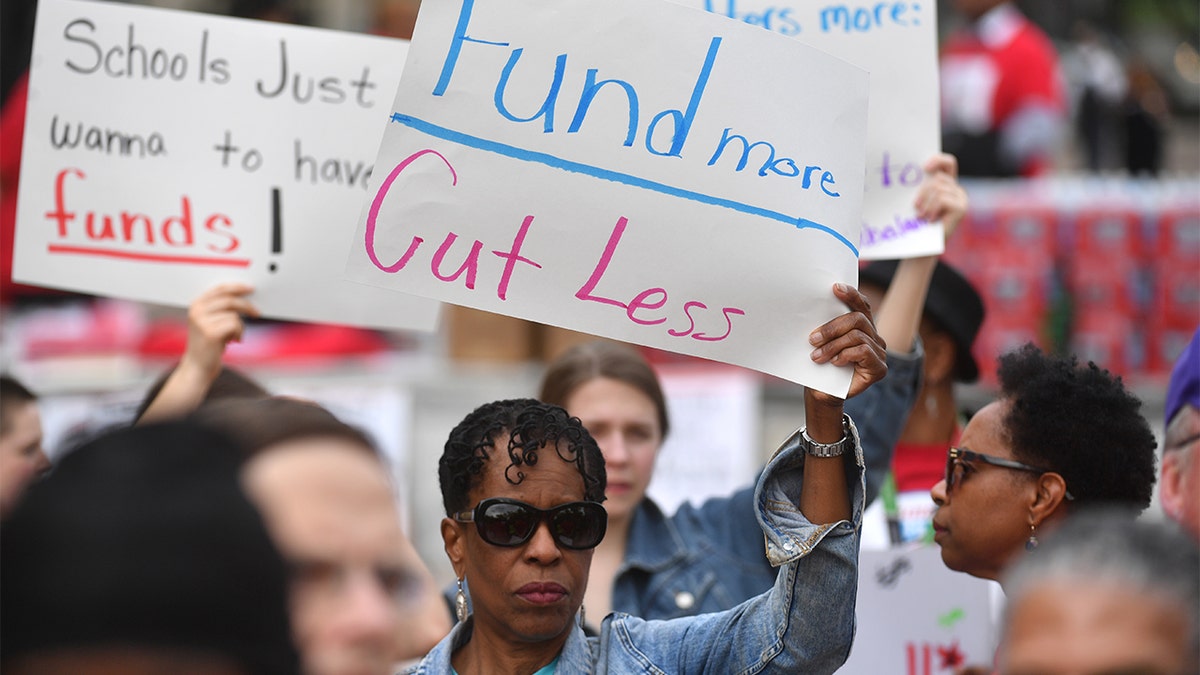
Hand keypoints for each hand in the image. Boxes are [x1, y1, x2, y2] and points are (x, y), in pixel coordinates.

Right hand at [183, 282, 258, 379]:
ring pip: (234, 315)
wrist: (198, 367)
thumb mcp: (210, 322)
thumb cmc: (208, 345)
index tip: (250, 289)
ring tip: (233, 336)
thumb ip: (221, 308)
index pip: (219, 289)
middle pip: (229, 300)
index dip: (236, 287)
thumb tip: (243, 296)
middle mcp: (197, 311)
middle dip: (246, 306)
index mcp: (196, 305)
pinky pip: (235, 325)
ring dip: (240, 327)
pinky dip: (239, 333)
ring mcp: (202, 322)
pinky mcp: (211, 333)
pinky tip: (233, 341)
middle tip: (256, 313)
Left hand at [808, 283, 887, 401]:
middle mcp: (875, 337)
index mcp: (862, 327)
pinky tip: (835, 362)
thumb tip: (814, 308)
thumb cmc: (820, 366)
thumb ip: (826, 327)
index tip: (834, 288)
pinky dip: (845, 355)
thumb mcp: (821, 342)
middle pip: (858, 319)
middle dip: (832, 328)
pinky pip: (864, 351)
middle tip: (812, 339)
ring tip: (817, 356)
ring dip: (833, 345)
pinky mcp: (879, 368)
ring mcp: (879, 353)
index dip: (851, 294)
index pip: (862, 305)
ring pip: (857, 336)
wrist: (822, 393)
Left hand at [914, 153, 967, 242]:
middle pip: (938, 178)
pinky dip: (932, 209)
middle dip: (923, 191)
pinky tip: (930, 219)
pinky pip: (942, 199)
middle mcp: (956, 188)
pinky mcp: (961, 208)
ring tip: (921, 216)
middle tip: (915, 206)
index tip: (924, 168)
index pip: (948, 162)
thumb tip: (908, 172)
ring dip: (925, 203)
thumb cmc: (918, 223)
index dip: (938, 160)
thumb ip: (921, 186)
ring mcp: (961, 198)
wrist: (924, 247)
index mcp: (946, 183)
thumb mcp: (919, 200)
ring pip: (938, 188)